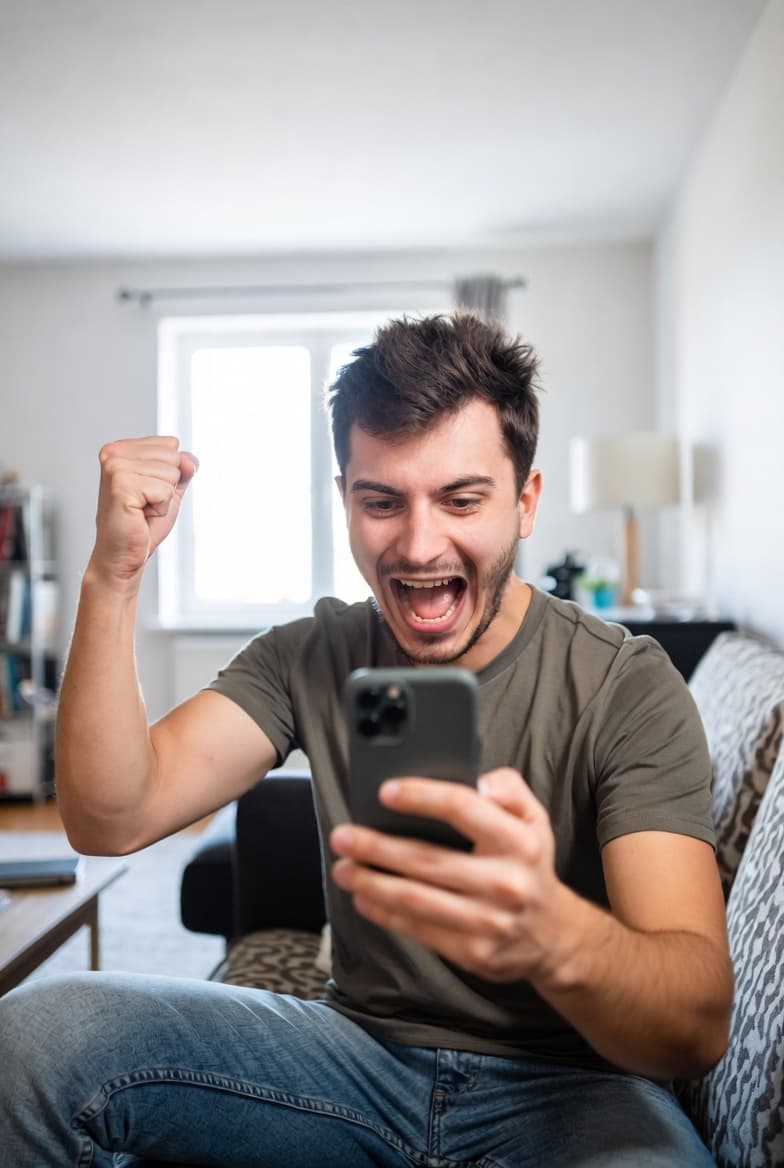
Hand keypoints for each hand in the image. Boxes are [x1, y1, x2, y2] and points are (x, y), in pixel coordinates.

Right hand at [89, 436, 198, 589]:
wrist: (123, 555)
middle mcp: (114, 453)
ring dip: (163, 498)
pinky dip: (160, 509)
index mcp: (122, 448)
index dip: (169, 473)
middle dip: (167, 485)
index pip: (171, 444)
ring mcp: (115, 467)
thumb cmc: (140, 524)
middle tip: (144, 503)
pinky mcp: (121, 485)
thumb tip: (190, 459)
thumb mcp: (170, 489)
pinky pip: (165, 490)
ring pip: (171, 473)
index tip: (147, 491)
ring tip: (142, 509)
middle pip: (173, 456)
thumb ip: (182, 469)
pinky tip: (140, 515)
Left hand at [330, 768, 572, 983]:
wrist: (552, 934)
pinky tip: (364, 899)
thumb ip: (508, 788)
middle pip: (428, 860)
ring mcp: (489, 921)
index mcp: (519, 841)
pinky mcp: (473, 952)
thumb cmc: (528, 864)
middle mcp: (505, 882)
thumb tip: (477, 778)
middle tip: (343, 835)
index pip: (463, 808)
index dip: (421, 797)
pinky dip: (385, 914)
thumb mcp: (533, 818)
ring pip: (417, 900)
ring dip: (372, 883)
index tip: (385, 792)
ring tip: (343, 869)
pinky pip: (420, 930)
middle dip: (377, 847)